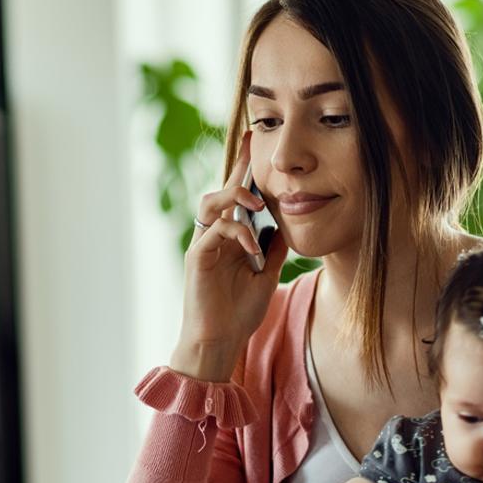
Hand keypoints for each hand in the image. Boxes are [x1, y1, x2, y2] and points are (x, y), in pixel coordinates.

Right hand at [170, 132, 288, 381]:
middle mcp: (215, 236)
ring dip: (235, 196)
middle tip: (255, 142)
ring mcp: (204, 244)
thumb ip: (273, 248)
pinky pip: (215, 231)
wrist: (219, 342)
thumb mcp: (266, 275)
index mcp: (231, 237)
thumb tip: (285, 223)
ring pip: (211, 202)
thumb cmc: (239, 313)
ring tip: (258, 202)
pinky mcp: (197, 257)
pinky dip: (236, 233)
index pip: (239, 196)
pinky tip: (253, 247)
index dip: (246, 168)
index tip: (258, 140)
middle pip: (223, 190)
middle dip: (239, 166)